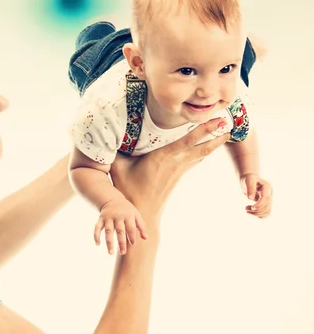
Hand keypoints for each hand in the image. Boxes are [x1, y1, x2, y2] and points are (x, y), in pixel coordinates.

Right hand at [95, 198, 146, 254]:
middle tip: (123, 253)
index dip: (132, 237)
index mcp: (128, 215)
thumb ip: (141, 226)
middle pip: (120, 231)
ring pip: (108, 231)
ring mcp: (108, 218)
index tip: (133, 245)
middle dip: (121, 242)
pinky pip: (97, 227)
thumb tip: (145, 238)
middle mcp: (118, 216)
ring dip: (109, 242)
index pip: (131, 228)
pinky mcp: (101, 218)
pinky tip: (98, 244)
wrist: (112, 199)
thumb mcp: (136, 214)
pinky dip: (96, 235)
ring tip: (111, 253)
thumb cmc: (127, 210)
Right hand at [110, 118, 230, 220]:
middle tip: (232, 121)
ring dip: (214, 142)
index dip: (205, 130)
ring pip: (202, 154)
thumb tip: (102, 131)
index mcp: (163, 157)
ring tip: (226, 131)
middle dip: (217, 134)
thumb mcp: (117, 166)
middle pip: (203, 147)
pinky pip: (195, 159)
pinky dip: (204, 150)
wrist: (141, 212)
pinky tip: (208, 146)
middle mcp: (175, 163)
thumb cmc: (127, 188)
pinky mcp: (178, 176)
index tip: (219, 120)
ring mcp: (179, 171)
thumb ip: (113, 148)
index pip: (188, 141)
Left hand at [241, 173, 271, 217]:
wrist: (250, 180)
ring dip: (257, 214)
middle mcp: (270, 194)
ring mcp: (269, 200)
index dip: (259, 204)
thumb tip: (250, 198)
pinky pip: (266, 213)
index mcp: (267, 187)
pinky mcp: (266, 204)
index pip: (265, 198)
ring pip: (267, 211)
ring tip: (247, 210)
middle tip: (246, 208)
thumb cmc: (249, 179)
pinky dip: (259, 215)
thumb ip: (250, 188)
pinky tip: (251, 212)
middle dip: (256, 210)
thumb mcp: (248, 180)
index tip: (251, 208)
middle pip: (266, 206)